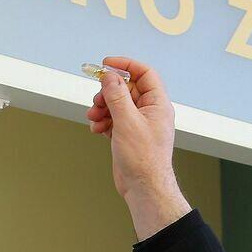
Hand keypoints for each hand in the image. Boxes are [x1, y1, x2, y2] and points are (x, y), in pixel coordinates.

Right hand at [85, 56, 190, 239]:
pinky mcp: (128, 135)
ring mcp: (139, 124)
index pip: (144, 74)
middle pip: (127, 89)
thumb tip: (110, 77)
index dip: (126, 65)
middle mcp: (150, 112)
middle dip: (108, 92)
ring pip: (117, 105)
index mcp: (158, 104)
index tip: (106, 64)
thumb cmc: (144, 159)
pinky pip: (113, 119)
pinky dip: (103, 121)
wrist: (144, 188)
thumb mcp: (127, 122)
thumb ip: (118, 96)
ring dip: (102, 107)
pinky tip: (97, 129)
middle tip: (97, 99)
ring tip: (94, 117)